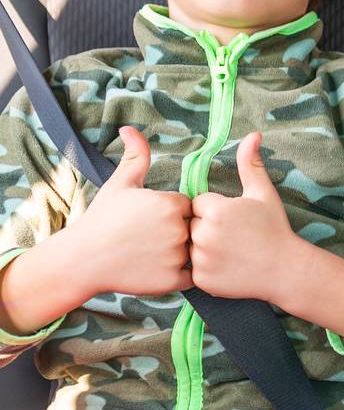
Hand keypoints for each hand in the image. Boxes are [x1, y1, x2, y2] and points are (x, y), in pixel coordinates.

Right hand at [63, 126, 191, 296]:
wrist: (83, 259)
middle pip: (193, 228)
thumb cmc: (103, 220)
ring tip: (152, 253)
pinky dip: (178, 274)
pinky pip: (190, 276)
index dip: (171, 213)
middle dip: (178, 232)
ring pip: (194, 252)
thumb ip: (136, 156)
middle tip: (150, 238)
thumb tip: (130, 128)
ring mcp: (177, 256)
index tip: (150, 220)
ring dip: (181, 253)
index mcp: (171, 204)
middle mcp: (178, 229)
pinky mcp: (173, 280)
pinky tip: (156, 267)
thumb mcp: (120, 184)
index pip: (188, 206)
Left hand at [189, 132, 303, 301]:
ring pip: (190, 247)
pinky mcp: (201, 280)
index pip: (199, 203)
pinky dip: (206, 268)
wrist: (286, 270)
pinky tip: (227, 266)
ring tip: (230, 252)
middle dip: (208, 228)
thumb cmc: (275, 229)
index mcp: (216, 209)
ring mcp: (201, 259)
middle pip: (193, 224)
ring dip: (204, 248)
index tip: (236, 221)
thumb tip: (252, 134)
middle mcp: (204, 234)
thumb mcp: (263, 194)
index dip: (217, 210)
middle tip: (234, 238)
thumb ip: (250, 164)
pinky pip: (193, 269)